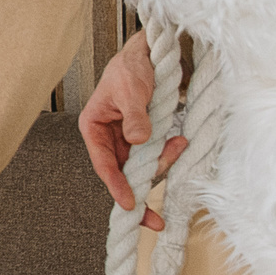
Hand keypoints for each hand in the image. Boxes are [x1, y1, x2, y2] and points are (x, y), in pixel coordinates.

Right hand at [79, 29, 183, 226]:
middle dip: (143, 189)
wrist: (150, 54)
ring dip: (163, 163)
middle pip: (124, 172)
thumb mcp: (130, 89)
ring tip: (181, 145)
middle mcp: (108, 138)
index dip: (117, 187)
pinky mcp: (145, 137)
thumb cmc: (132, 68)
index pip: (104, 164)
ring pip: (144, 166)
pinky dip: (170, 153)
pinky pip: (157, 154)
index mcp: (94, 127)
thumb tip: (139, 141)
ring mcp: (127, 139)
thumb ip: (134, 116)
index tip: (130, 206)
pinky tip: (181, 142)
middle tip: (157, 220)